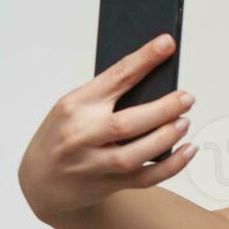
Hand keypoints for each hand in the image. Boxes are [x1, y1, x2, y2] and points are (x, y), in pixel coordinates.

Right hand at [18, 33, 197, 222]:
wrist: (40, 181)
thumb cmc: (63, 135)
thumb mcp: (73, 108)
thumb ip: (107, 98)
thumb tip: (157, 83)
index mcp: (74, 106)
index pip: (114, 77)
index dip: (144, 60)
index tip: (167, 44)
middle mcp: (81, 135)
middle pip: (127, 122)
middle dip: (163, 108)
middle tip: (187, 98)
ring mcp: (93, 164)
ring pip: (136, 154)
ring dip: (167, 137)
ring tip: (184, 122)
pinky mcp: (107, 185)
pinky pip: (146, 178)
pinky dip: (172, 165)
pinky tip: (188, 150)